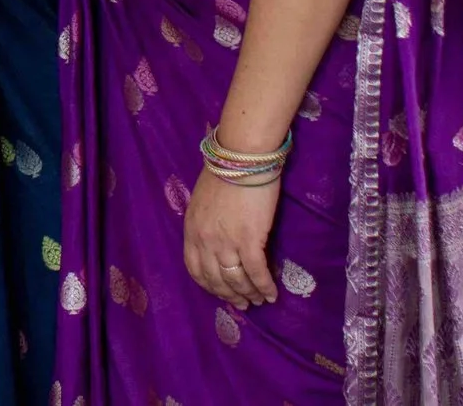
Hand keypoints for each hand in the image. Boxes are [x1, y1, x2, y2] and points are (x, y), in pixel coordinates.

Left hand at [183, 167, 279, 309]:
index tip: (222, 293)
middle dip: (230, 295)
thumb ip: (204, 224)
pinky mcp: (249, 239)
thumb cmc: (224, 173)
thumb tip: (215, 241)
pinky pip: (256, 272)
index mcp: (191, 230)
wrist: (241, 158)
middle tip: (243, 304)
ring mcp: (226, 242)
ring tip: (259, 300)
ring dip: (249, 294)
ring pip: (236, 279)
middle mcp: (205, 240)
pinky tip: (272, 294)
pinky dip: (265, 286)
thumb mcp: (202, 202)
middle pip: (216, 279)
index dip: (209, 286)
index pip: (195, 269)